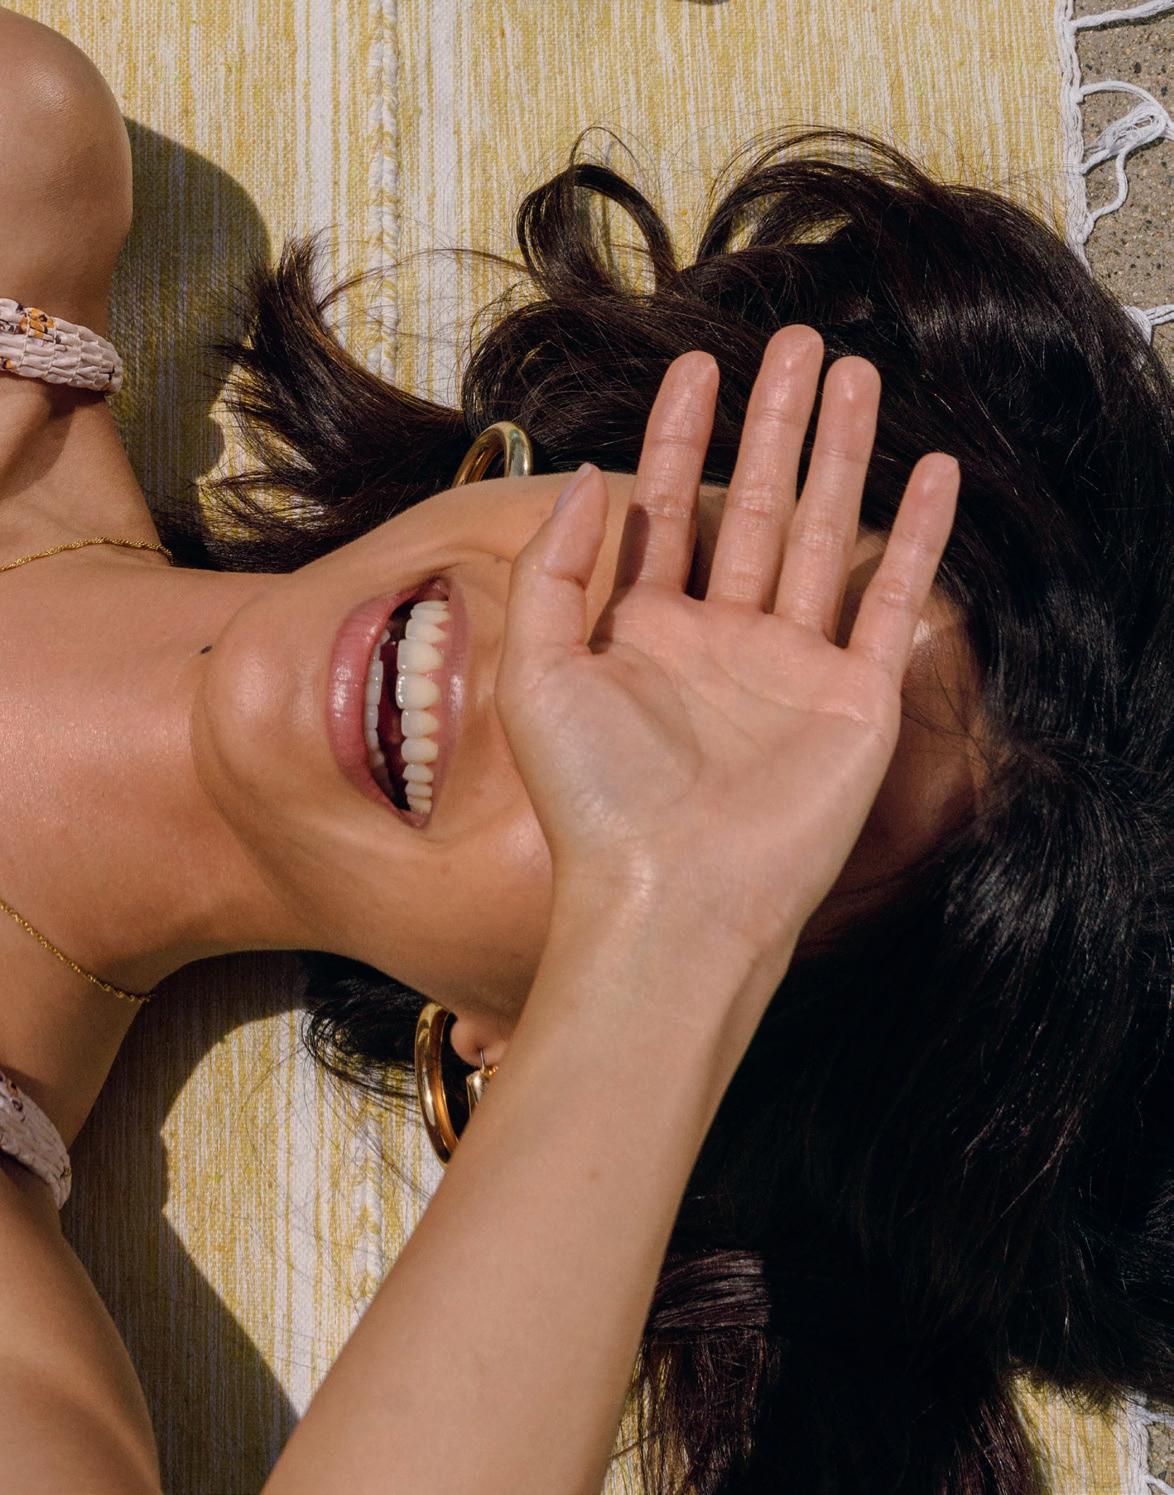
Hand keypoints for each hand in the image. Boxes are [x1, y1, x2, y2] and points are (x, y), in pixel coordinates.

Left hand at [494, 326, 959, 958]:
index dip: (680, 435)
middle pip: (756, 504)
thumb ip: (557, 571)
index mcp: (645, 630)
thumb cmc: (595, 802)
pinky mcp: (856, 699)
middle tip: (798, 343)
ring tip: (858, 374)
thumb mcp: (540, 675)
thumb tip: (590, 478)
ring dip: (843, 455)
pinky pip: (892, 600)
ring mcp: (794, 667)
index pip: (668, 508)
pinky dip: (919, 538)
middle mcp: (723, 640)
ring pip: (825, 534)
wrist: (674, 899)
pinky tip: (933, 474)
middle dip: (776, 423)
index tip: (697, 364)